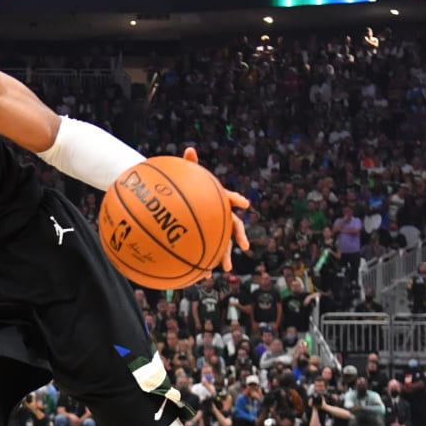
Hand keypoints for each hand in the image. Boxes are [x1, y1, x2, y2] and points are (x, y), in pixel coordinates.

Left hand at [180, 146, 250, 270]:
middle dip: (240, 237)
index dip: (238, 200)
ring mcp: (215, 229)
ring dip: (225, 256)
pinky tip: (203, 276)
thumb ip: (190, 165)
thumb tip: (189, 149)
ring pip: (223, 244)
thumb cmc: (186, 189)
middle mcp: (221, 216)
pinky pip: (207, 253)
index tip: (245, 204)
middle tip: (244, 246)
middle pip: (234, 226)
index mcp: (219, 200)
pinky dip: (205, 265)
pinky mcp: (205, 240)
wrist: (181, 204)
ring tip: (226, 268)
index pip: (231, 198)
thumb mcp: (188, 176)